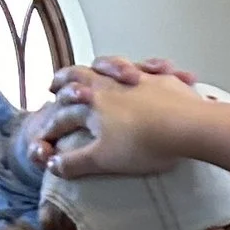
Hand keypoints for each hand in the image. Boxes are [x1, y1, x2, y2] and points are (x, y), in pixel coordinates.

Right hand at [28, 59, 219, 177]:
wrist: (187, 127)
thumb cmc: (142, 144)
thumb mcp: (102, 159)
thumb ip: (75, 162)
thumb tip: (52, 167)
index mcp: (92, 101)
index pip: (63, 109)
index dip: (51, 122)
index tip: (43, 127)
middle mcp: (110, 82)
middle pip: (80, 75)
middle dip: (64, 79)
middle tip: (56, 83)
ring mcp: (137, 76)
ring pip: (113, 63)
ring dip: (103, 66)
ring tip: (99, 68)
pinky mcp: (164, 77)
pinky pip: (152, 65)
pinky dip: (149, 65)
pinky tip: (155, 67)